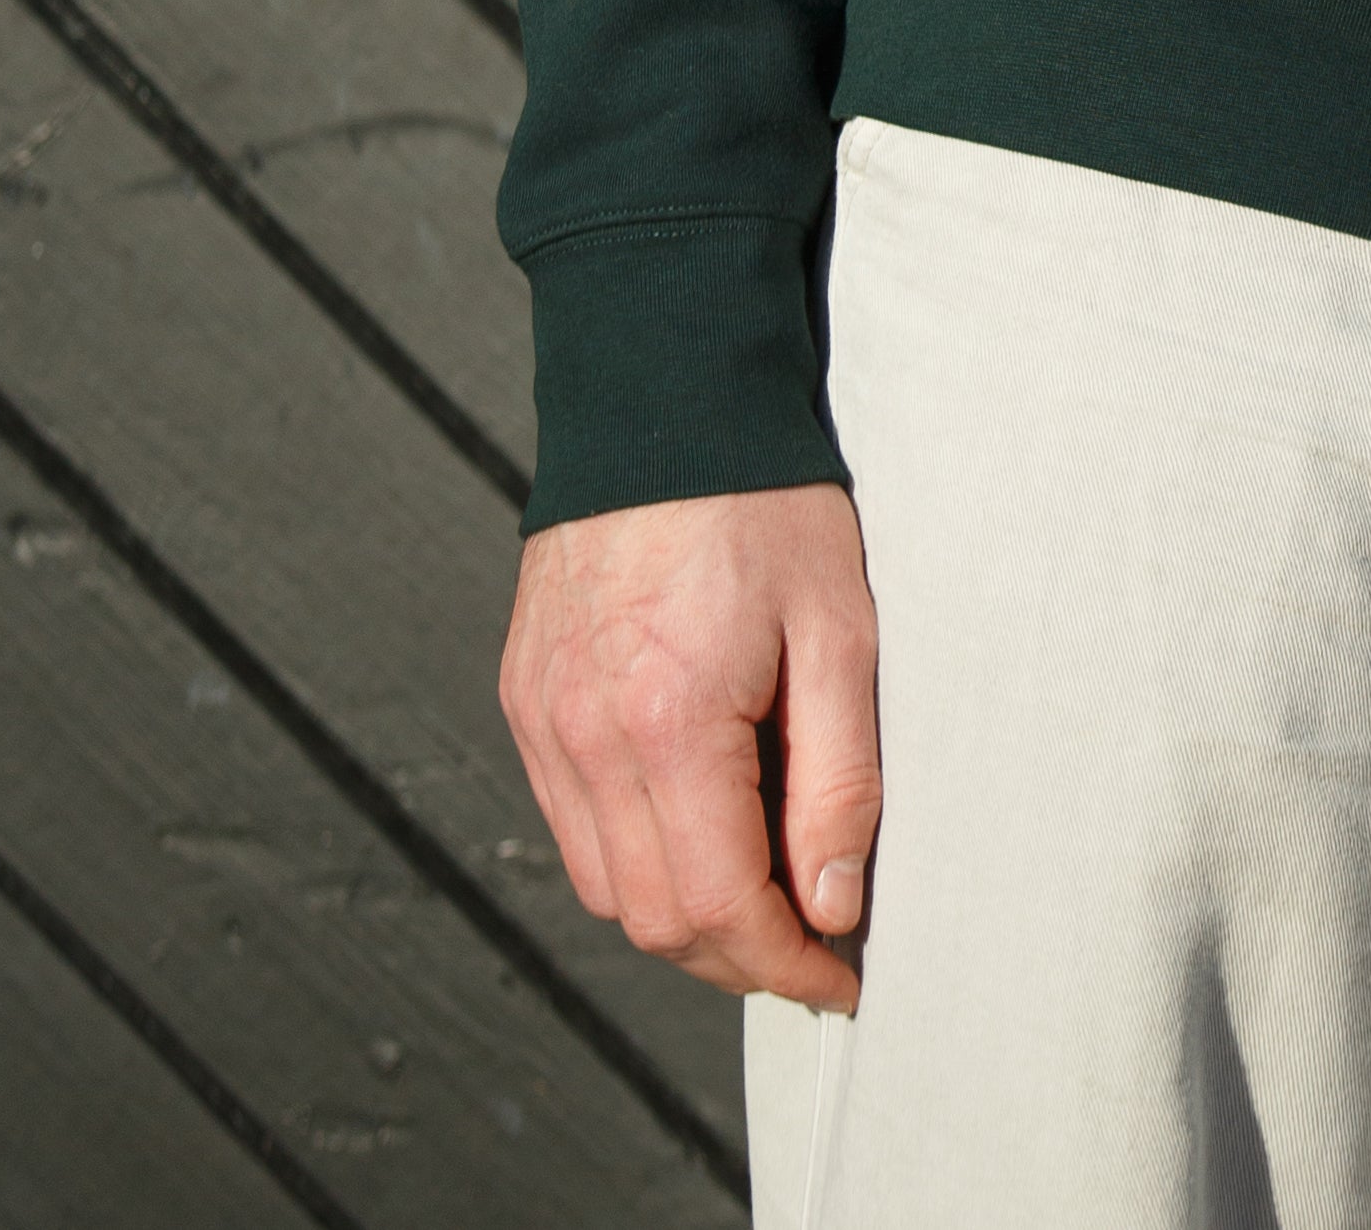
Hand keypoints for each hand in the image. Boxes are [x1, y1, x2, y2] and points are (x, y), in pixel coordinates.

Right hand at [501, 482, 881, 1009]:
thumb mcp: (840, 627)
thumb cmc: (764, 499)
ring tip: (767, 891)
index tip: (846, 978)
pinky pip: (573, 826)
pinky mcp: (524, 700)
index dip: (789, 965)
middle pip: (655, 920)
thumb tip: (833, 905)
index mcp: (665, 722)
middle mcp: (584, 737)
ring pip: (606, 887)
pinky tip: (698, 826)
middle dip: (741, 957)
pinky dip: (634, 857)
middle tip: (817, 945)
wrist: (661, 392)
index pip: (720, 907)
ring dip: (685, 916)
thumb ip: (839, 777)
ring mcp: (541, 722)